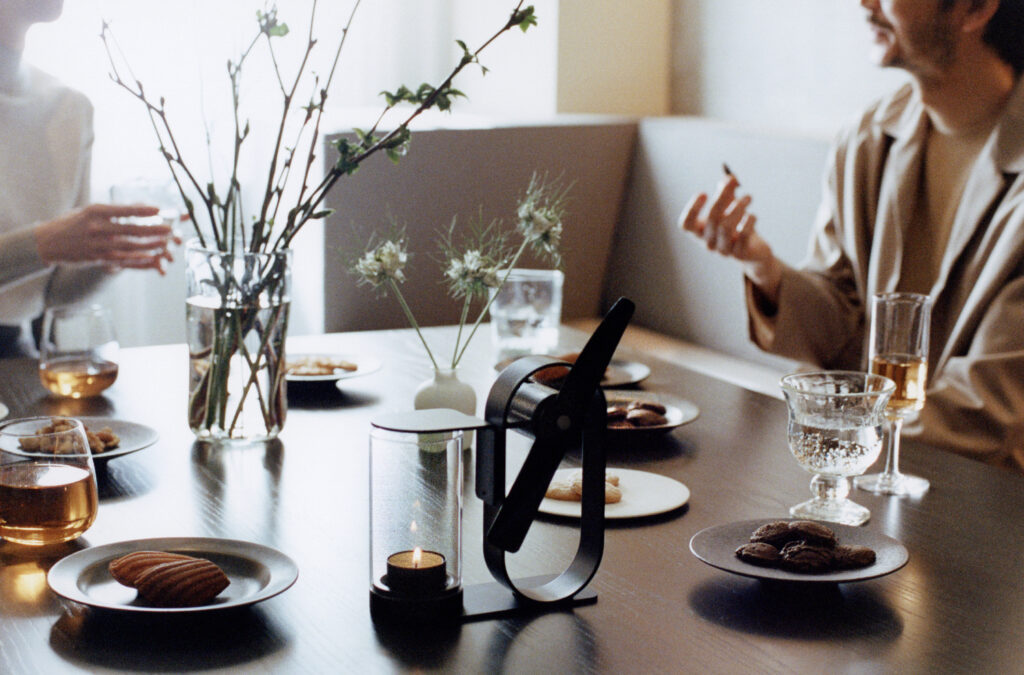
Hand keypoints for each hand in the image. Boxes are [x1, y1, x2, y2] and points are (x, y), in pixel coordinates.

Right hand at [34, 204, 180, 274]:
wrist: (49, 242)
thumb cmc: (72, 223)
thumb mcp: (89, 211)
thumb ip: (113, 211)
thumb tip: (140, 206)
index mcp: (94, 212)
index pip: (123, 210)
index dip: (142, 211)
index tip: (158, 210)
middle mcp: (96, 228)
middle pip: (130, 229)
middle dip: (152, 229)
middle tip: (169, 229)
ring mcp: (97, 245)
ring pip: (129, 246)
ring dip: (149, 245)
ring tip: (165, 243)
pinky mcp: (98, 258)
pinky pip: (122, 259)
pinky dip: (138, 258)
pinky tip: (152, 257)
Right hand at [678, 174, 781, 301]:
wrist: (753, 250)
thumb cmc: (736, 223)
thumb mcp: (729, 205)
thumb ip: (727, 190)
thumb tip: (730, 178)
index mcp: (699, 232)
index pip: (686, 224)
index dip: (692, 209)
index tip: (703, 193)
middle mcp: (708, 243)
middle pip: (711, 218)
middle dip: (723, 197)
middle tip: (734, 181)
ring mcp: (722, 250)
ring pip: (726, 227)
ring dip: (738, 207)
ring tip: (748, 197)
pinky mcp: (739, 254)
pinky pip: (742, 235)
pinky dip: (748, 222)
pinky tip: (752, 215)